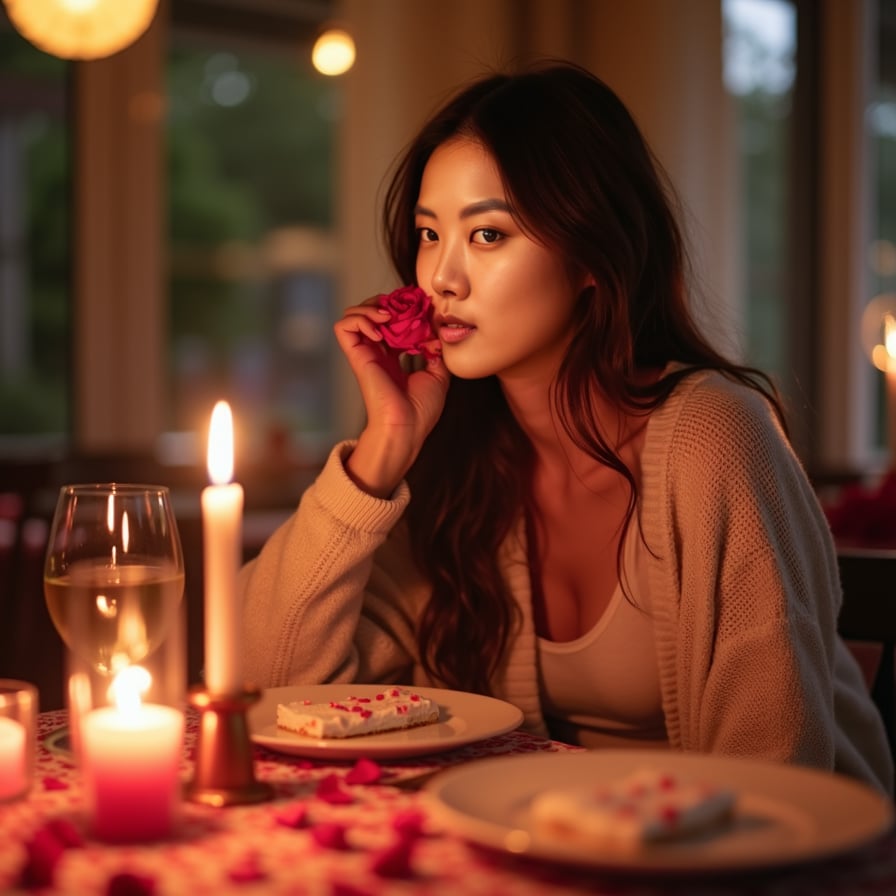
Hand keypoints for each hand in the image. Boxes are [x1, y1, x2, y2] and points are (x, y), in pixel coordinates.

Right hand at [334, 298, 448, 495]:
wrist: (406, 428)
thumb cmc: (421, 411)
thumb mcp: (439, 375)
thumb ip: (437, 352)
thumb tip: (436, 331)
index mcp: (394, 357)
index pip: (391, 321)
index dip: (402, 309)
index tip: (419, 309)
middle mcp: (378, 352)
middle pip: (370, 312)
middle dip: (385, 302)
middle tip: (402, 308)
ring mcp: (366, 353)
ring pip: (352, 315)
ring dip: (369, 307)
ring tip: (387, 316)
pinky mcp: (357, 357)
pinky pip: (344, 327)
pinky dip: (360, 320)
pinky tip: (379, 330)